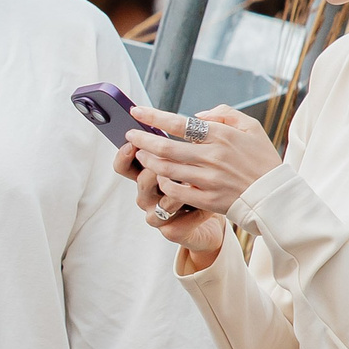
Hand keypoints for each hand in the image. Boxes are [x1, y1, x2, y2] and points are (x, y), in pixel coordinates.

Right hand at [115, 124, 224, 263]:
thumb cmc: (208, 176)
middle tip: (164, 160)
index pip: (125, 164)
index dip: (125, 153)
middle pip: (140, 181)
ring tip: (191, 181)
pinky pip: (176, 224)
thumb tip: (199, 118)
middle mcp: (149, 193)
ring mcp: (159, 213)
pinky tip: (206, 208)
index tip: (132, 140)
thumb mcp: (202, 151)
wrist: (224, 209)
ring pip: (159, 203)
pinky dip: (193, 215)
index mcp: (149, 171)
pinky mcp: (173, 230)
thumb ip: (200, 130)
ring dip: (176, 192)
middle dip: (152, 168)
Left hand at [126, 106, 280, 266]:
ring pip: (167, 169)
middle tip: (130, 135)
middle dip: (142, 140)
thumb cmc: (262, 159)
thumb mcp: (251, 127)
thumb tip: (196, 114)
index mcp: (222, 135)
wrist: (276, 195)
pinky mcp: (207, 200)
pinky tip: (158, 176)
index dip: (154, 116)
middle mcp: (213, 156)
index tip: (136, 111)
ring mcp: (209, 179)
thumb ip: (224, 113)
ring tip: (140, 154)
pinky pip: (175, 191)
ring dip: (148, 161)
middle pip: (166, 147)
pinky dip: (163, 183)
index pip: (180, 123)